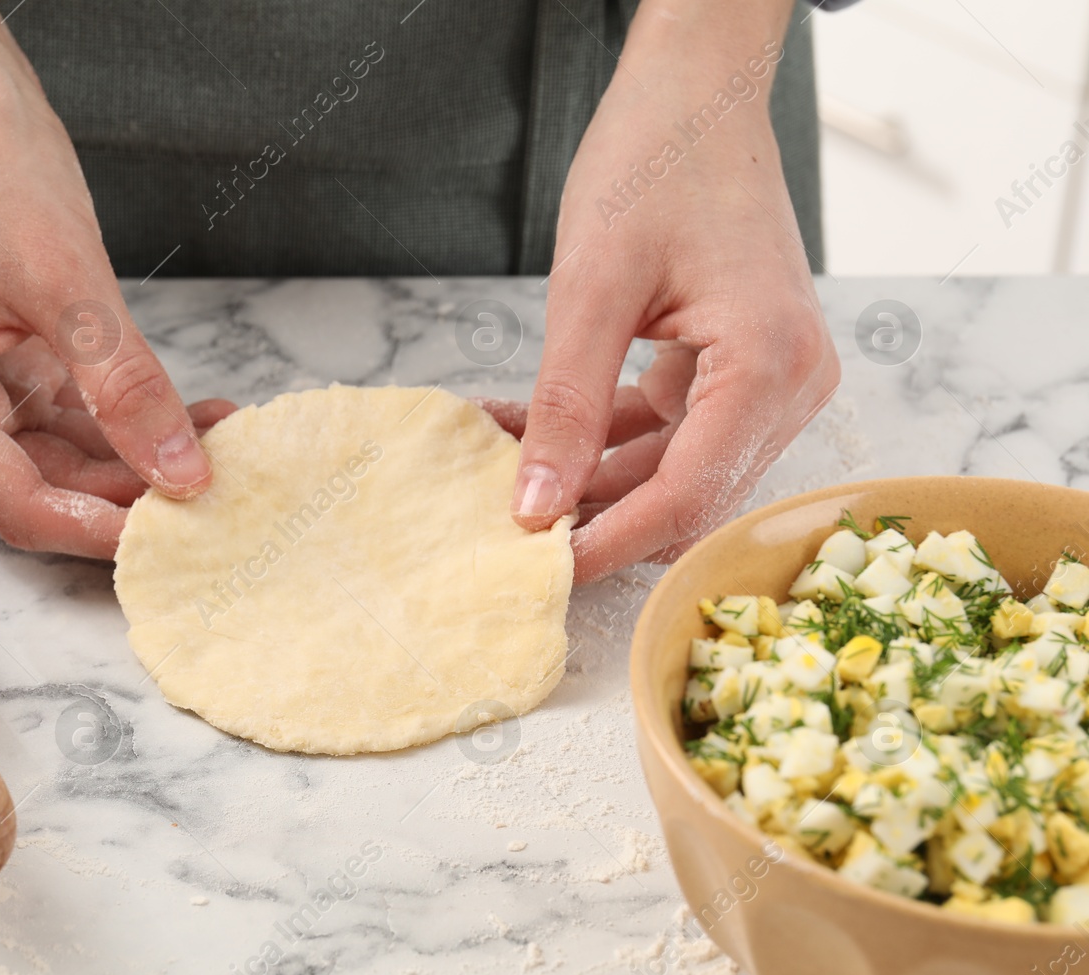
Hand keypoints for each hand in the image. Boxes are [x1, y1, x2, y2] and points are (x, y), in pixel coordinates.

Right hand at [0, 0, 232, 556]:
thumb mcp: (69, 285)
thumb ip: (127, 388)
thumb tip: (183, 472)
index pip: (21, 505)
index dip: (102, 529)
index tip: (177, 536)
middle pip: (44, 484)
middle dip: (133, 487)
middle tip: (217, 486)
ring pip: (65, 449)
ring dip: (140, 449)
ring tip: (220, 440)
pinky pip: (69, 406)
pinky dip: (126, 412)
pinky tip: (189, 412)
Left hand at [508, 0, 838, 583]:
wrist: (695, 91)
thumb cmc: (656, 160)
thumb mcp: (592, 288)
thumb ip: (565, 406)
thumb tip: (534, 507)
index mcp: (771, 366)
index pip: (687, 496)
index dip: (607, 543)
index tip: (535, 571)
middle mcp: (790, 385)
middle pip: (686, 494)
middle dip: (593, 513)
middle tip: (503, 523)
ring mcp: (770, 380)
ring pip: (671, 470)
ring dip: (586, 475)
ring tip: (496, 462)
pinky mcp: (739, 369)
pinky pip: (668, 431)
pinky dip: (601, 437)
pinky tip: (528, 429)